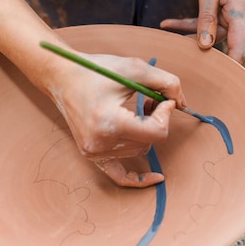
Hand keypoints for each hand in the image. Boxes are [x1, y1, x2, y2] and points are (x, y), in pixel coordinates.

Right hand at [48, 52, 184, 187]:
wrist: (62, 76)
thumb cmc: (96, 69)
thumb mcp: (135, 68)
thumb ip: (167, 82)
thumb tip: (182, 103)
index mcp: (110, 122)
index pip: (156, 132)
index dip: (166, 115)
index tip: (164, 99)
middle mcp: (100, 143)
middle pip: (149, 142)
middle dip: (156, 121)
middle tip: (152, 100)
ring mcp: (94, 152)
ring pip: (138, 151)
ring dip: (145, 133)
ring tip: (139, 111)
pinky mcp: (92, 155)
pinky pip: (119, 175)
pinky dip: (137, 178)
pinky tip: (156, 177)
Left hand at [160, 0, 244, 63]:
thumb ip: (206, 17)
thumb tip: (204, 45)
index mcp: (240, 12)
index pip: (239, 49)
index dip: (229, 67)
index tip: (215, 81)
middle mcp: (239, 17)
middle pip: (223, 45)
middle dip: (202, 54)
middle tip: (182, 65)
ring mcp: (230, 16)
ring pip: (210, 36)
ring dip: (188, 37)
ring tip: (168, 41)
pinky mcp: (221, 12)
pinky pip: (204, 24)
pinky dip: (186, 25)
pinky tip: (166, 25)